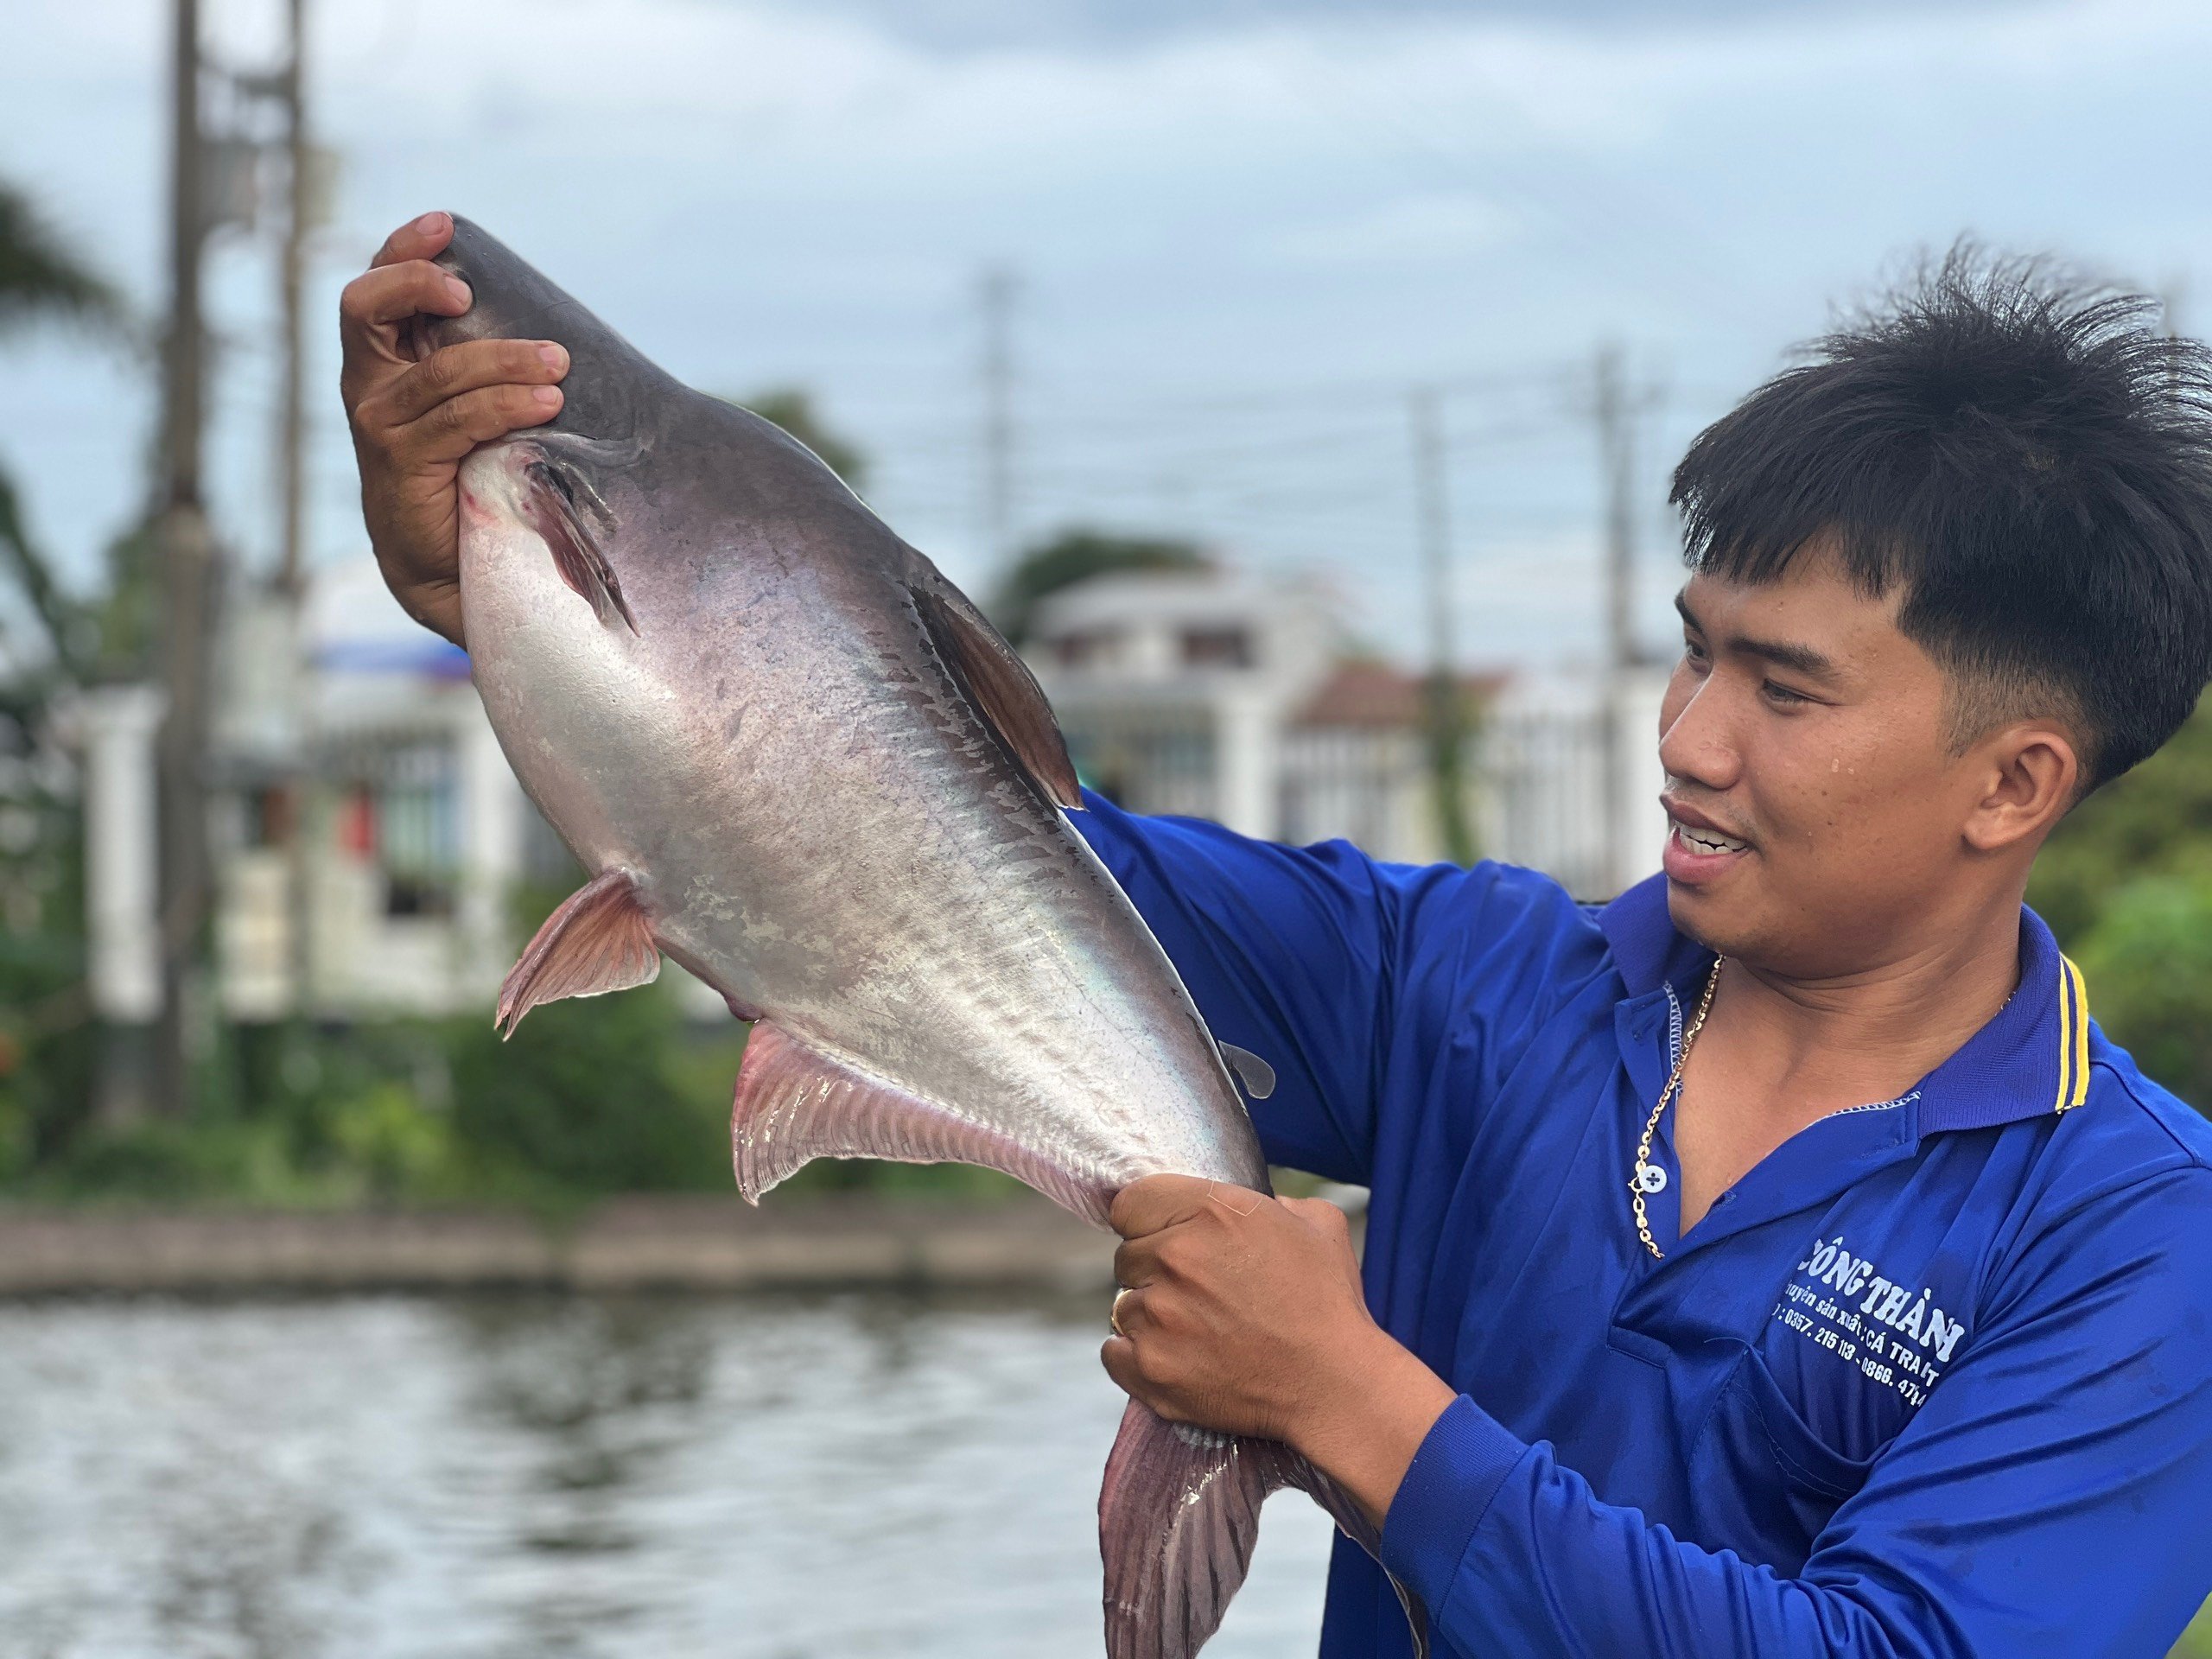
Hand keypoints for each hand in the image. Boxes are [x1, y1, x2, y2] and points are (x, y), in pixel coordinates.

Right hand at [338, 210, 569, 645]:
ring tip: (555, 363)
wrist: (449, 568)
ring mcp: (380, 427)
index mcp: (383, 363)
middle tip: (469, 288)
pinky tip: (545, 403)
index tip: (445, 226)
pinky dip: (504, 405)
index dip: (402, 251)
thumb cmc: (472, 478)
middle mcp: (369, 387)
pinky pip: (456, 421)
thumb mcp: (476, 413)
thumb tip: (561, 337)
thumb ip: (489, 371)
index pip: (376, 291)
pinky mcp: (402, 466)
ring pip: (437, 372)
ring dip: (502, 360)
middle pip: (367, 309)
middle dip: (416, 282)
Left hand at [1102, 1175, 1455, 1526]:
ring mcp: (1157, 1316)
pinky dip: (1134, 1357)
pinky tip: (1172, 1357)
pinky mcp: (1150, 1368)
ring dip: (1150, 1316)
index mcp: (1212, 1212)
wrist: (1333, 1385)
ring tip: (1196, 1332)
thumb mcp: (1317, 1224)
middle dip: (1154, 1270)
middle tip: (1196, 1292)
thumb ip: (1273, 1200)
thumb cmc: (1327, 1303)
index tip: (1164, 1236)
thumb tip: (1251, 1205)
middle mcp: (1176, 1258)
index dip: (1147, 1220)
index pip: (1130, 1202)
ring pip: (1123, 1305)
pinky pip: (1113, 1352)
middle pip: (1126, 1256)